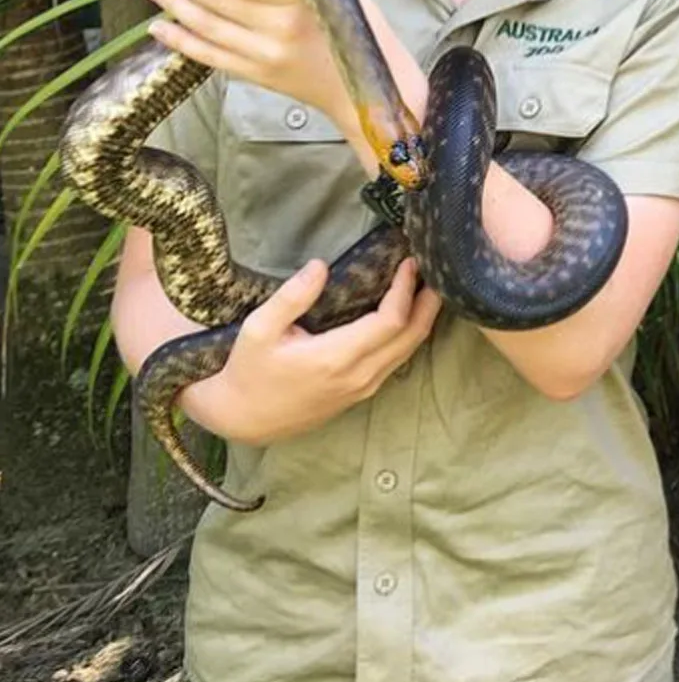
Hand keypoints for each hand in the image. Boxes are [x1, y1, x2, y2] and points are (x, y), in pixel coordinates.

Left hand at [145, 0, 369, 129]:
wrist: (366, 89)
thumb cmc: (359, 28)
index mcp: (302, 0)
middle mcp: (279, 30)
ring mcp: (264, 56)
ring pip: (205, 27)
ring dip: (174, 4)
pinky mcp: (256, 75)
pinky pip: (209, 56)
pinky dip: (181, 41)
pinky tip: (160, 27)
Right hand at [183, 257, 440, 446]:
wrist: (241, 419)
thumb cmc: (247, 371)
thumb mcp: (258, 330)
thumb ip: (291, 297)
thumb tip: (320, 265)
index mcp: (336, 358)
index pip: (391, 321)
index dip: (406, 290)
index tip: (410, 262)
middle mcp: (358, 376)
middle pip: (413, 336)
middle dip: (429, 301)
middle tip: (435, 269)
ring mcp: (362, 389)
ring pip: (408, 351)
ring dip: (423, 318)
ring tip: (428, 286)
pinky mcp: (360, 394)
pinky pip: (397, 361)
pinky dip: (410, 335)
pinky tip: (409, 316)